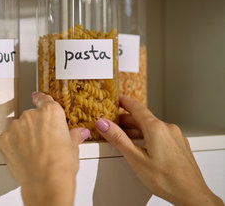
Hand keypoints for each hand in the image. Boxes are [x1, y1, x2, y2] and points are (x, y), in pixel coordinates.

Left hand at [0, 92, 89, 205]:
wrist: (46, 182)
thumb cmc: (61, 166)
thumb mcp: (73, 148)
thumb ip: (73, 135)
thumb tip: (79, 133)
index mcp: (51, 112)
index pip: (43, 99)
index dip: (41, 100)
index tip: (38, 99)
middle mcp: (31, 115)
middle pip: (31, 116)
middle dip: (35, 126)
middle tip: (43, 142)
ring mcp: (16, 127)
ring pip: (18, 127)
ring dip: (23, 136)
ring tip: (33, 152)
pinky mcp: (4, 139)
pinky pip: (8, 139)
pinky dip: (13, 145)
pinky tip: (22, 156)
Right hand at [95, 95, 223, 205]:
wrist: (191, 195)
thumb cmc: (167, 180)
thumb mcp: (135, 159)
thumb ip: (118, 138)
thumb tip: (103, 123)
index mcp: (156, 128)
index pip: (136, 107)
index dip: (123, 101)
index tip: (115, 99)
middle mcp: (168, 129)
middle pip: (143, 118)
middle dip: (126, 120)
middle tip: (112, 123)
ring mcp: (176, 137)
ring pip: (152, 127)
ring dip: (136, 130)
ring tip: (123, 138)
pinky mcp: (179, 145)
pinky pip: (160, 134)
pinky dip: (148, 136)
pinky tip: (142, 147)